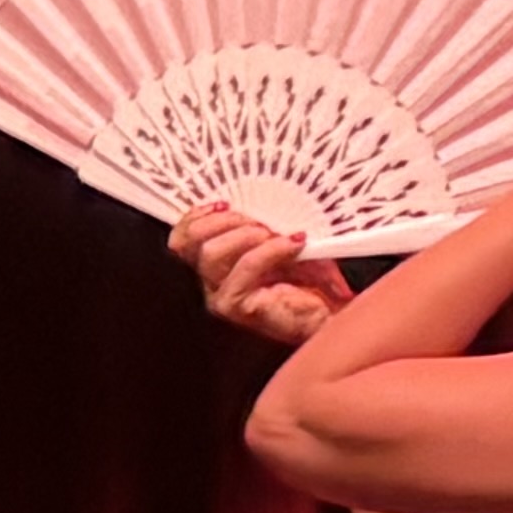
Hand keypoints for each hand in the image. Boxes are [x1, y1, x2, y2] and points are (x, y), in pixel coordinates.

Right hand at [174, 202, 355, 344]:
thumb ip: (264, 223)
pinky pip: (246, 266)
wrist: (330, 316)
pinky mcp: (236, 308)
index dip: (196, 216)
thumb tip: (258, 196)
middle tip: (260, 221)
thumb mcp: (284, 241)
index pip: (182, 239)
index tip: (225, 203)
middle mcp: (211, 282)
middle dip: (226, 222)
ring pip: (211, 254)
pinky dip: (271, 249)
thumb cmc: (309, 281)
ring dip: (245, 235)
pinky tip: (294, 245)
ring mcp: (220, 297)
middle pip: (191, 243)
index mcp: (216, 264)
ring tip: (275, 234)